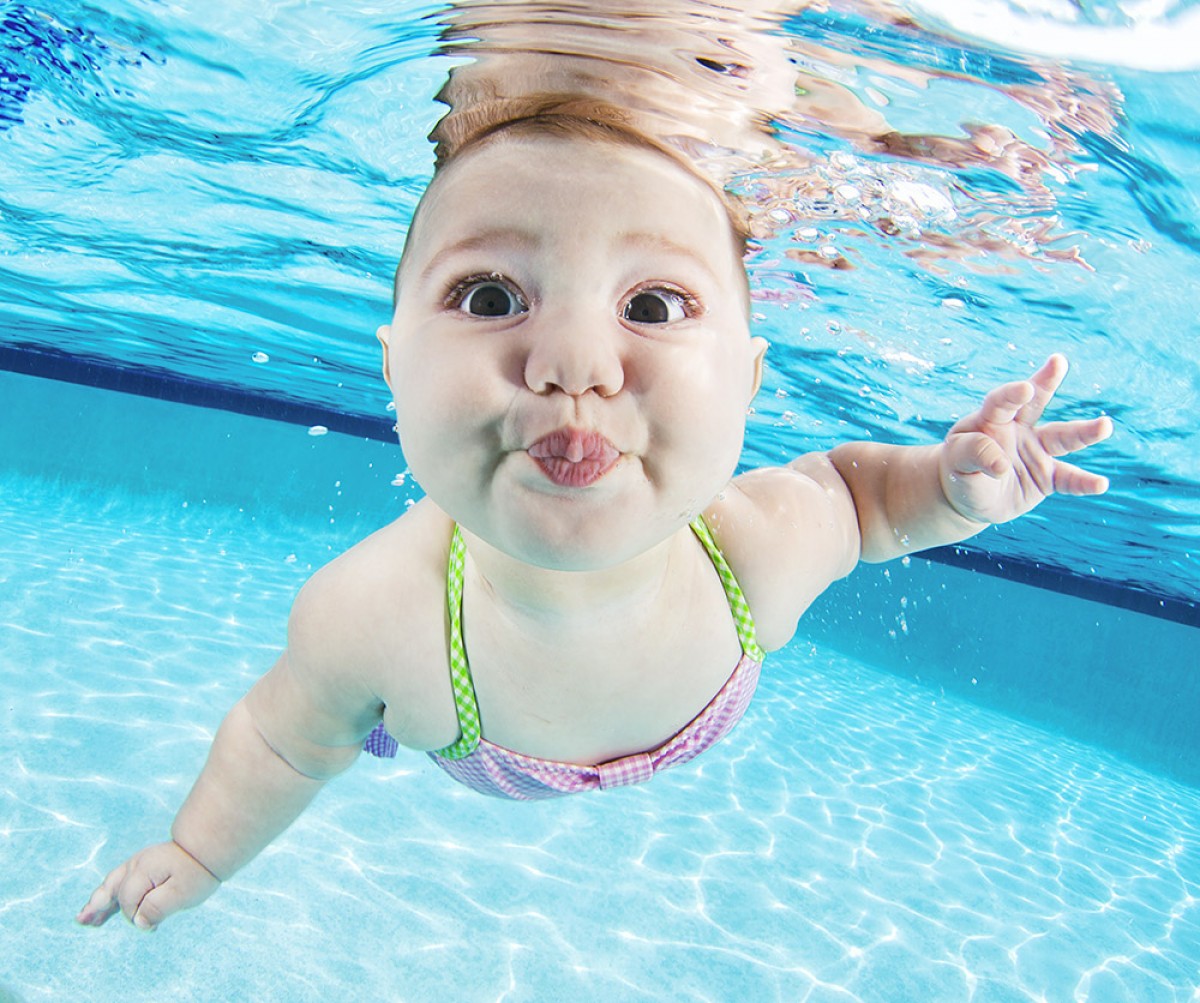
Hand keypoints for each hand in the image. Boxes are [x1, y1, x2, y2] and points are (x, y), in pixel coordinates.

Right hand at [76, 840, 219, 930]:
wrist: (208, 849)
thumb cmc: (196, 872)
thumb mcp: (182, 892)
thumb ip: (158, 908)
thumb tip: (139, 923)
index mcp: (143, 870)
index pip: (128, 901)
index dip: (136, 916)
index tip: (152, 926)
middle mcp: (136, 865)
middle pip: (112, 889)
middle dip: (97, 907)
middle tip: (82, 921)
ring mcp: (137, 864)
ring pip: (112, 885)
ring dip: (98, 902)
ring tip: (83, 919)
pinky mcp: (143, 866)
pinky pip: (120, 881)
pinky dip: (110, 894)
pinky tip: (101, 906)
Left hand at [939, 354, 1111, 524]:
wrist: (970, 496)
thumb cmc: (960, 471)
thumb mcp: (957, 462)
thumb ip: (974, 454)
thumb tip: (1001, 464)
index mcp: (990, 420)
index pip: (1000, 402)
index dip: (1012, 394)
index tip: (1024, 389)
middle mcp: (1018, 429)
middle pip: (1035, 403)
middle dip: (1046, 382)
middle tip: (1058, 361)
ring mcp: (1036, 450)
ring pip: (1063, 438)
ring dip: (1084, 432)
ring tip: (1106, 426)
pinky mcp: (1047, 475)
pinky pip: (1068, 478)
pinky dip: (1083, 482)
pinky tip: (1100, 484)